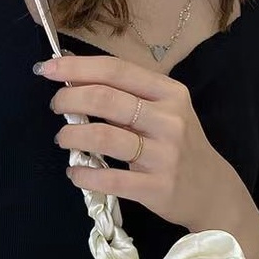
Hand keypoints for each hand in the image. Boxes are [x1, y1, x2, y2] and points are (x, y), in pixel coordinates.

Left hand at [36, 55, 254, 232]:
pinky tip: (74, 172)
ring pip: (104, 137)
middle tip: (55, 106)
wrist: (211, 191)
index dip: (77, 67)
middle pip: (106, 99)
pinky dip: (84, 175)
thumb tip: (75, 76)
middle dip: (69, 99)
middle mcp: (169, 119)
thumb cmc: (178, 147)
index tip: (47, 68)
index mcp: (168, 93)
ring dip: (72, 136)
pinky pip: (110, 179)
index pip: (116, 70)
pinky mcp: (156, 187)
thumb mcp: (163, 113)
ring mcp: (164, 155)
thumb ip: (126, 97)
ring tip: (62, 139)